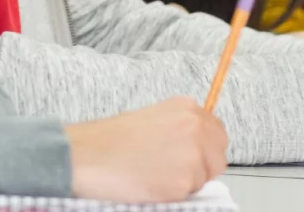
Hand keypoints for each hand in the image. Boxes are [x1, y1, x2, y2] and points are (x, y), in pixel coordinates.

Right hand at [66, 97, 226, 201]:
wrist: (86, 156)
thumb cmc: (108, 140)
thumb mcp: (151, 118)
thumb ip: (179, 128)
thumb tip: (197, 145)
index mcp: (187, 108)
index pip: (218, 134)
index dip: (204, 149)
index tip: (190, 156)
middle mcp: (195, 127)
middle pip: (218, 158)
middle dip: (201, 168)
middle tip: (170, 170)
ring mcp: (193, 155)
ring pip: (203, 179)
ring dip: (184, 182)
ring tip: (153, 173)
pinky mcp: (184, 182)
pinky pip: (188, 194)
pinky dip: (171, 194)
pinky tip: (149, 182)